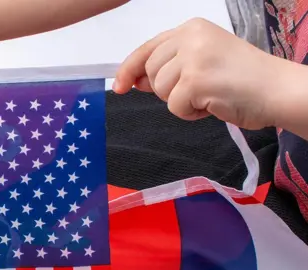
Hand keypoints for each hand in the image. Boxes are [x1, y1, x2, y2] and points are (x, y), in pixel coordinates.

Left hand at [113, 18, 280, 129]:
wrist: (276, 90)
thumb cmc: (242, 80)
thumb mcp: (202, 63)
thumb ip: (170, 67)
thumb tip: (135, 81)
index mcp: (192, 28)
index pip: (147, 49)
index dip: (129, 69)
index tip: (120, 86)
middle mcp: (191, 37)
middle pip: (151, 72)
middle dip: (167, 89)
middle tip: (197, 90)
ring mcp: (193, 58)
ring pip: (160, 90)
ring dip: (180, 102)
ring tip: (208, 95)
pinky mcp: (196, 81)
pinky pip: (174, 107)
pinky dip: (190, 113)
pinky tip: (212, 105)